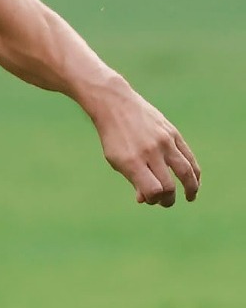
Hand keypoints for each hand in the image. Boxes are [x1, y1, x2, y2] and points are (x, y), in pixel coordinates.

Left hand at [92, 85, 200, 206]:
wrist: (117, 105)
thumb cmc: (114, 137)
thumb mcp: (115, 160)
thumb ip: (133, 179)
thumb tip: (147, 200)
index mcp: (132, 161)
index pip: (153, 190)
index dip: (154, 199)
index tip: (150, 199)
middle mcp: (150, 152)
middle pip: (169, 185)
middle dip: (169, 199)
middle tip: (166, 202)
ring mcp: (164, 142)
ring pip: (186, 172)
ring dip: (191, 188)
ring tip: (190, 197)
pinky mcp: (173, 134)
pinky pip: (189, 157)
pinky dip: (194, 172)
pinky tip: (194, 181)